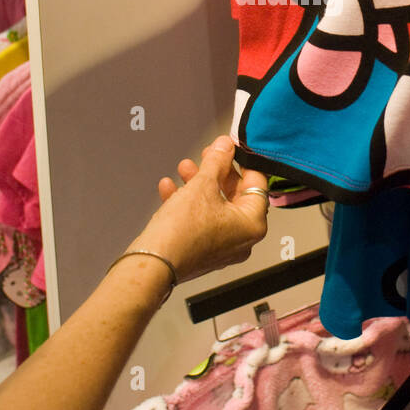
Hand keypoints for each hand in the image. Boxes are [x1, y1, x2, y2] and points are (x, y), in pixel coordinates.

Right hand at [130, 136, 269, 283]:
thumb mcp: (202, 185)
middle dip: (216, 172)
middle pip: (235, 195)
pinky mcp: (202, 252)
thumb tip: (225, 146)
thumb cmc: (182, 232)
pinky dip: (187, 203)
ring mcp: (222, 248)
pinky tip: (169, 188)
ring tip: (184, 168)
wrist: (153, 264)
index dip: (242, 162)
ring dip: (199, 184)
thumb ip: (216, 161)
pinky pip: (200, 221)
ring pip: (214, 207)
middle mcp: (242, 239)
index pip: (257, 184)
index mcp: (253, 224)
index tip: (231, 149)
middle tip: (208, 156)